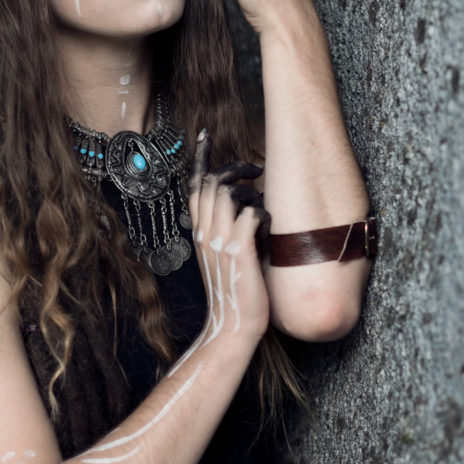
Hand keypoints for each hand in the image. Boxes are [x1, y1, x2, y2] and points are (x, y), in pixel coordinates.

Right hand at [188, 132, 269, 345]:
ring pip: (228, 193)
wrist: (232, 327)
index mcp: (200, 234)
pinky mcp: (239, 252)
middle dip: (235, 168)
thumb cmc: (234, 294)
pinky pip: (251, 214)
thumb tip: (244, 208)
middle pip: (211, 182)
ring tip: (263, 209)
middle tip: (255, 170)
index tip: (204, 135)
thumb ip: (225, 232)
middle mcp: (205, 234)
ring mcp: (221, 242)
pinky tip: (269, 228)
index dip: (201, 158)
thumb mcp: (222, 258)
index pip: (194, 187)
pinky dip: (263, 214)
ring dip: (250, 193)